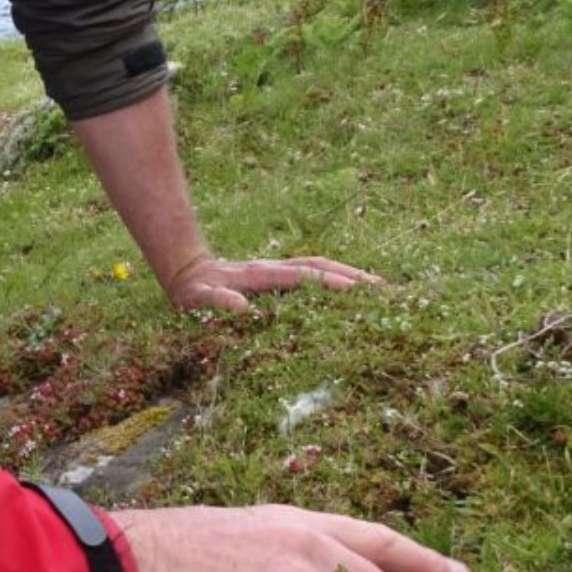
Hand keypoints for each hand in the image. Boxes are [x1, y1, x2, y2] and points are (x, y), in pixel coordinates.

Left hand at [166, 254, 380, 311]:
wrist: (188, 273)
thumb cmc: (192, 293)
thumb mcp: (197, 299)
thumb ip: (216, 301)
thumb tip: (241, 306)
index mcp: (258, 274)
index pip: (299, 276)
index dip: (326, 282)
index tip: (354, 290)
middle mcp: (274, 267)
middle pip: (319, 265)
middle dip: (351, 275)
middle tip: (383, 289)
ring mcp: (279, 269)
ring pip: (321, 266)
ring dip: (350, 274)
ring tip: (379, 288)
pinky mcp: (281, 275)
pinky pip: (314, 274)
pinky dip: (338, 278)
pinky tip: (355, 292)